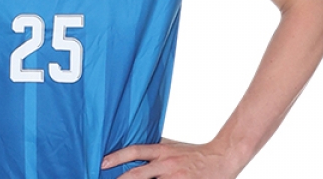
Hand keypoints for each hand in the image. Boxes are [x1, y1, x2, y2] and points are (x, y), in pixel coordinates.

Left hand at [101, 138, 238, 178]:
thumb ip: (154, 147)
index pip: (135, 151)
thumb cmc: (193, 153)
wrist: (220, 158)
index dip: (117, 156)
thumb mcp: (171, 146)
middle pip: (138, 173)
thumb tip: (135, 145)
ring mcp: (175, 177)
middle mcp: (166, 163)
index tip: (102, 162)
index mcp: (161, 150)